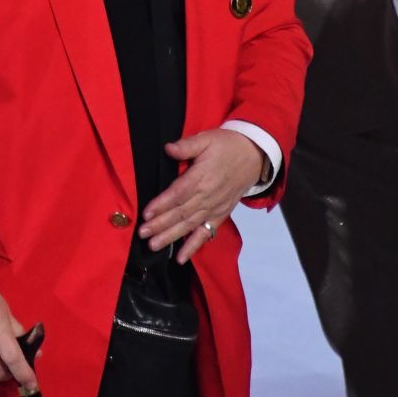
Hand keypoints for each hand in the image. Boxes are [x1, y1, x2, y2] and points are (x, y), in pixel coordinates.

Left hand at [139, 128, 266, 263]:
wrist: (254, 156)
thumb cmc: (226, 146)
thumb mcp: (207, 138)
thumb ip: (187, 146)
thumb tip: (168, 149)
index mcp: (202, 177)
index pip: (178, 194)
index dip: (161, 204)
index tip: (146, 214)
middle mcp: (207, 197)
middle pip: (181, 213)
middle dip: (160, 224)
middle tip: (142, 233)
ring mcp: (214, 208)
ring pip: (189, 225)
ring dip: (171, 236)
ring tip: (154, 245)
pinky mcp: (220, 215)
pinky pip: (206, 233)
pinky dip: (193, 246)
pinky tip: (181, 258)